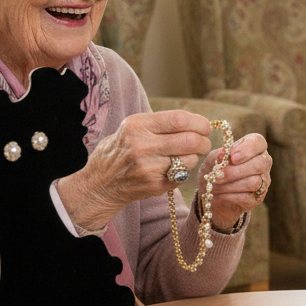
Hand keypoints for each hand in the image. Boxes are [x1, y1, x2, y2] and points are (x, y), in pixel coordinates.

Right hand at [57, 110, 212, 229]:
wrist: (100, 183)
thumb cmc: (121, 150)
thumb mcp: (132, 128)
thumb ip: (160, 123)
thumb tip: (196, 121)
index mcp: (137, 126)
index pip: (179, 119)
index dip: (199, 122)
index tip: (205, 126)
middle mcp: (142, 146)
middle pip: (190, 140)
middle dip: (203, 141)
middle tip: (203, 142)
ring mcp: (148, 168)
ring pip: (189, 160)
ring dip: (193, 158)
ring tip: (183, 156)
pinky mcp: (154, 186)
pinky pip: (182, 176)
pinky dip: (184, 172)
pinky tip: (172, 169)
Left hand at [198, 132, 271, 230]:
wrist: (211, 192)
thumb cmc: (215, 169)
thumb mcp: (213, 159)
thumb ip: (219, 155)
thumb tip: (223, 154)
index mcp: (254, 147)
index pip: (258, 142)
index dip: (247, 149)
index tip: (232, 157)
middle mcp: (263, 162)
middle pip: (259, 165)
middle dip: (235, 171)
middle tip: (218, 174)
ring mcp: (263, 181)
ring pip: (253, 182)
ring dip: (230, 185)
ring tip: (214, 185)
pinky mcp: (257, 198)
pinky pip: (247, 197)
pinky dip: (230, 196)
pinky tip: (219, 194)